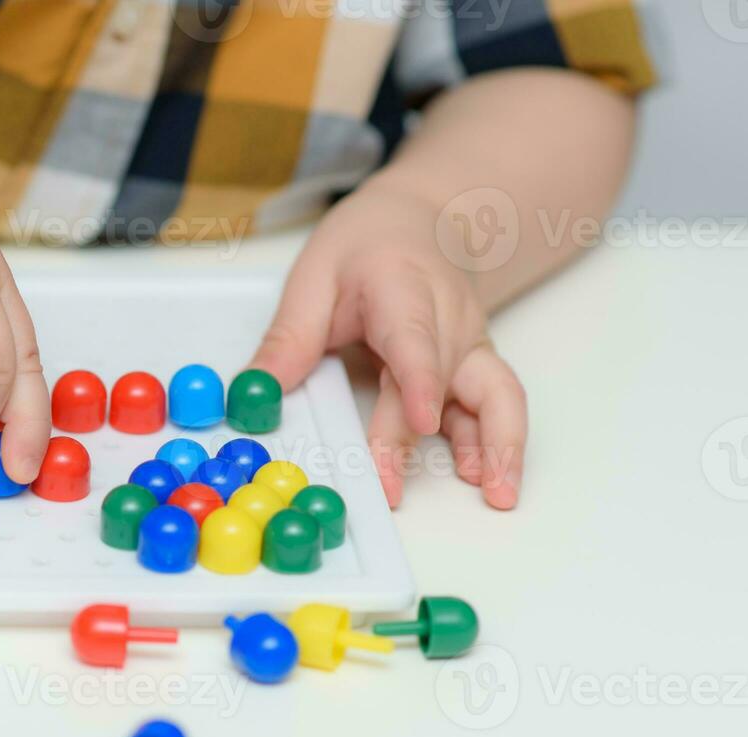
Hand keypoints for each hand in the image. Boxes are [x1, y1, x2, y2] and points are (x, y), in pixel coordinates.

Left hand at [248, 181, 526, 509]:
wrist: (421, 221)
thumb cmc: (365, 248)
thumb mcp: (313, 277)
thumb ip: (288, 338)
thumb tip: (255, 393)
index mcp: (402, 288)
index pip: (414, 338)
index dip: (421, 380)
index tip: (420, 421)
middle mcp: (447, 318)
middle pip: (441, 380)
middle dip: (416, 439)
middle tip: (389, 490)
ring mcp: (469, 343)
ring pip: (497, 391)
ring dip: (502, 444)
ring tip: (496, 494)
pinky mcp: (476, 365)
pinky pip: (496, 403)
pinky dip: (497, 441)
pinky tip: (487, 477)